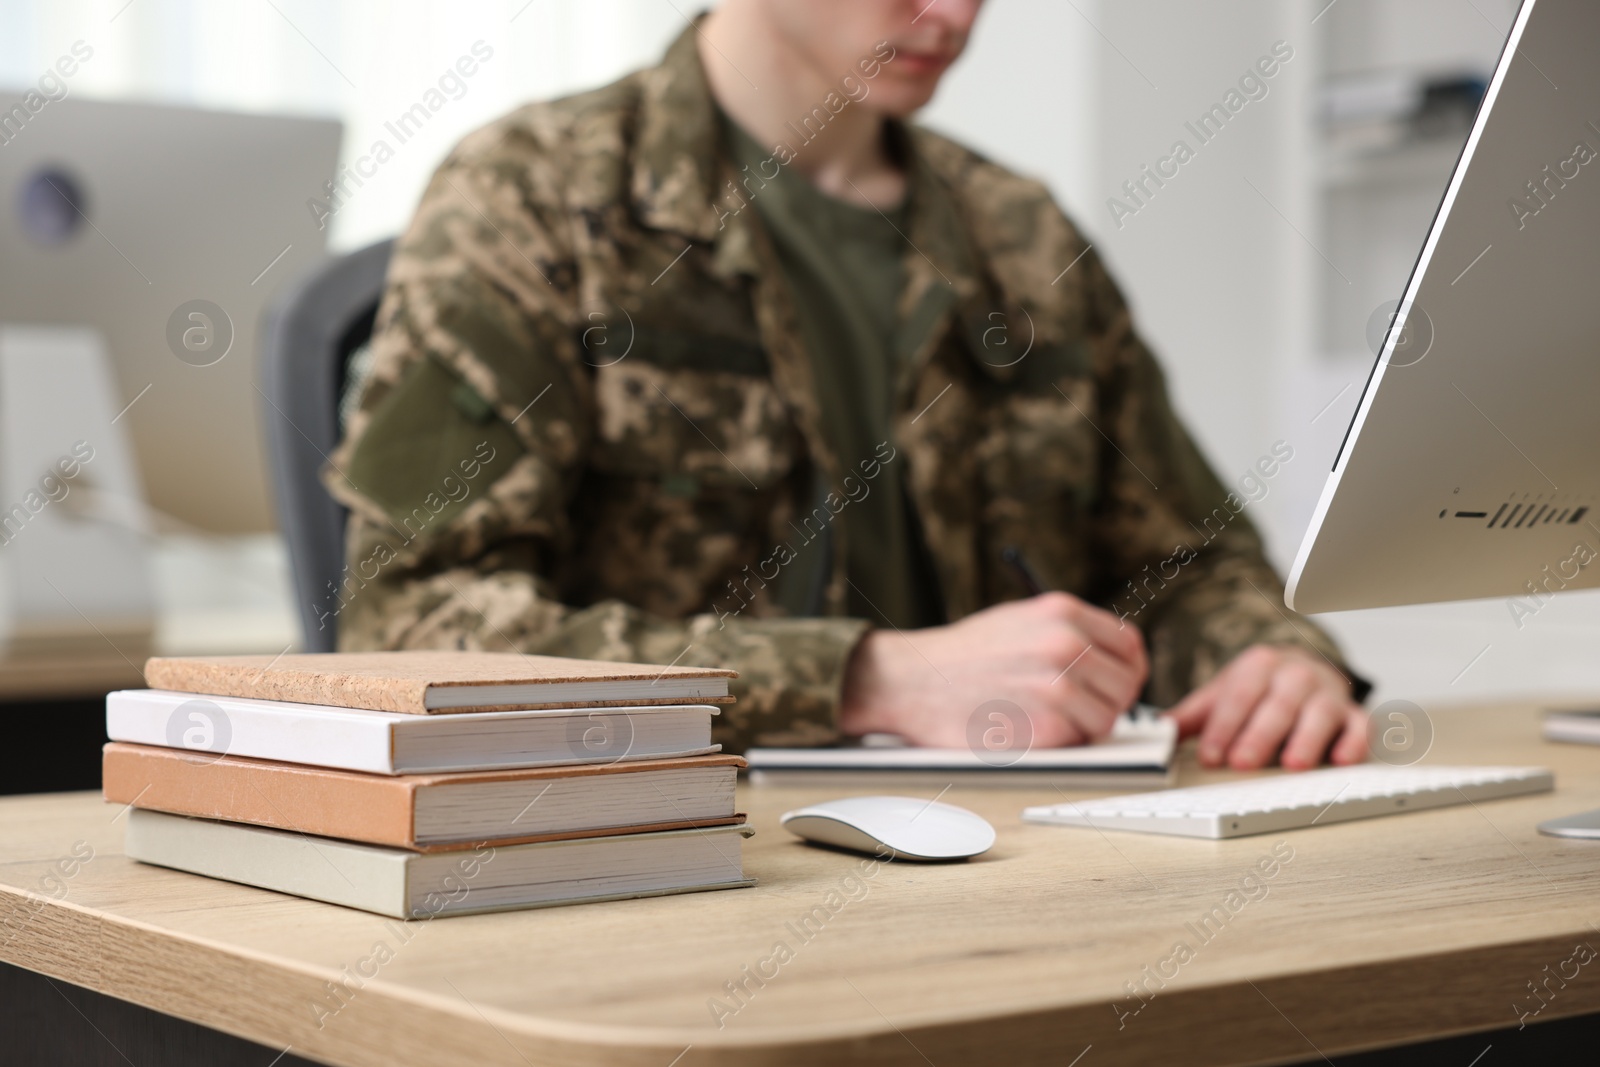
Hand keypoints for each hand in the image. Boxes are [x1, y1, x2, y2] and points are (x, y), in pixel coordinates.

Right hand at [838, 592, 1148, 747]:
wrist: (912, 679)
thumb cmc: (961, 655)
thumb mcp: (1019, 620)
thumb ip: (1068, 631)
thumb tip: (1111, 659)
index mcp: (1062, 612)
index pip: (1130, 644)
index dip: (1128, 668)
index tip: (1117, 683)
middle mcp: (1065, 644)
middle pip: (1127, 683)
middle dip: (1111, 701)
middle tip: (1085, 709)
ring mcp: (1057, 687)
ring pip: (1108, 718)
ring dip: (1088, 726)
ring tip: (1053, 720)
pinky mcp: (1046, 728)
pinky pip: (1080, 742)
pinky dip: (1064, 743)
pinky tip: (1033, 730)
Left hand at [1167, 645, 1366, 769]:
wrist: (1302, 668)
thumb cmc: (1258, 687)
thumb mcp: (1222, 694)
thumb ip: (1192, 715)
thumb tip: (1156, 732)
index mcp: (1258, 665)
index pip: (1238, 696)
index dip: (1223, 726)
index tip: (1210, 755)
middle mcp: (1295, 674)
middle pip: (1277, 704)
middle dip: (1259, 735)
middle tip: (1242, 763)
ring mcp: (1326, 692)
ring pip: (1319, 713)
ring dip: (1306, 739)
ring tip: (1291, 765)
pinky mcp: (1352, 712)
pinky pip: (1358, 724)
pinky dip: (1353, 742)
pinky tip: (1341, 760)